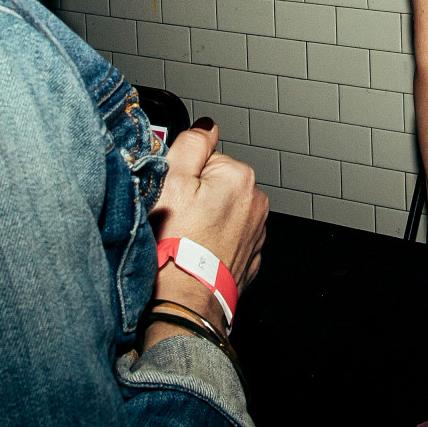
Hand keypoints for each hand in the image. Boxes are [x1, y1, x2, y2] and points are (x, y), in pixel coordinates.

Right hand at [147, 121, 267, 337]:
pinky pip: (228, 238)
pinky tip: (198, 253)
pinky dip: (214, 243)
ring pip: (222, 212)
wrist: (185, 301)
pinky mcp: (251, 256)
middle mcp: (256, 202)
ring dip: (206, 221)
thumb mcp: (171, 181)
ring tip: (187, 240)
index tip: (174, 198)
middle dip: (197, 198)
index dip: (183, 176)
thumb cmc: (175, 244)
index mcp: (240, 177)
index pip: (206, 160)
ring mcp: (257, 232)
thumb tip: (207, 125)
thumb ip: (191, 144)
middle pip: (216, 184)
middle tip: (178, 221)